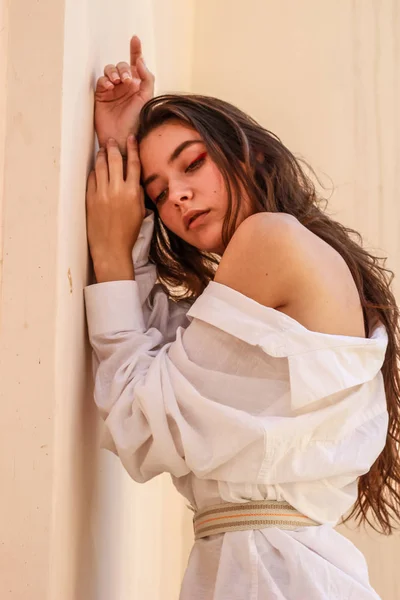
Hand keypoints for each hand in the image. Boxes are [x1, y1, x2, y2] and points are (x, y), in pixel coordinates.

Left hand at [86, 136, 144, 270]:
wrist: (111, 248)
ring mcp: (102, 193)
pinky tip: (96, 168)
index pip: (133, 164)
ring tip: (103, 150)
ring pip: (101, 166)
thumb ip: (138, 193)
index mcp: (132, 192)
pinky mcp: (90, 198)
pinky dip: (94, 171)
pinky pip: (92, 178)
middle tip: (113, 141)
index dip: (132, 149)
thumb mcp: (140, 212)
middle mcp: (117, 189)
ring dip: (102, 155)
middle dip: (114, 147)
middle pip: (115, 160)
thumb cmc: (128, 233)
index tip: (131, 138)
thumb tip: (134, 180)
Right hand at [94, 35, 154, 153]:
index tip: (135, 38)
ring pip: (110, 70)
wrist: (121, 137)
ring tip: (118, 82)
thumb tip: (139, 60)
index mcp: (138, 86)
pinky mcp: (101, 95)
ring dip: (114, 72)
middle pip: (122, 66)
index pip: (136, 64)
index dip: (135, 50)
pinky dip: (105, 80)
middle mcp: (125, 86)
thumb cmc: (137, 121)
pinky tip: (110, 86)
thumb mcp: (146, 98)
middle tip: (127, 80)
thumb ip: (147, 77)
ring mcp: (112, 90)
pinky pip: (101, 80)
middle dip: (124, 68)